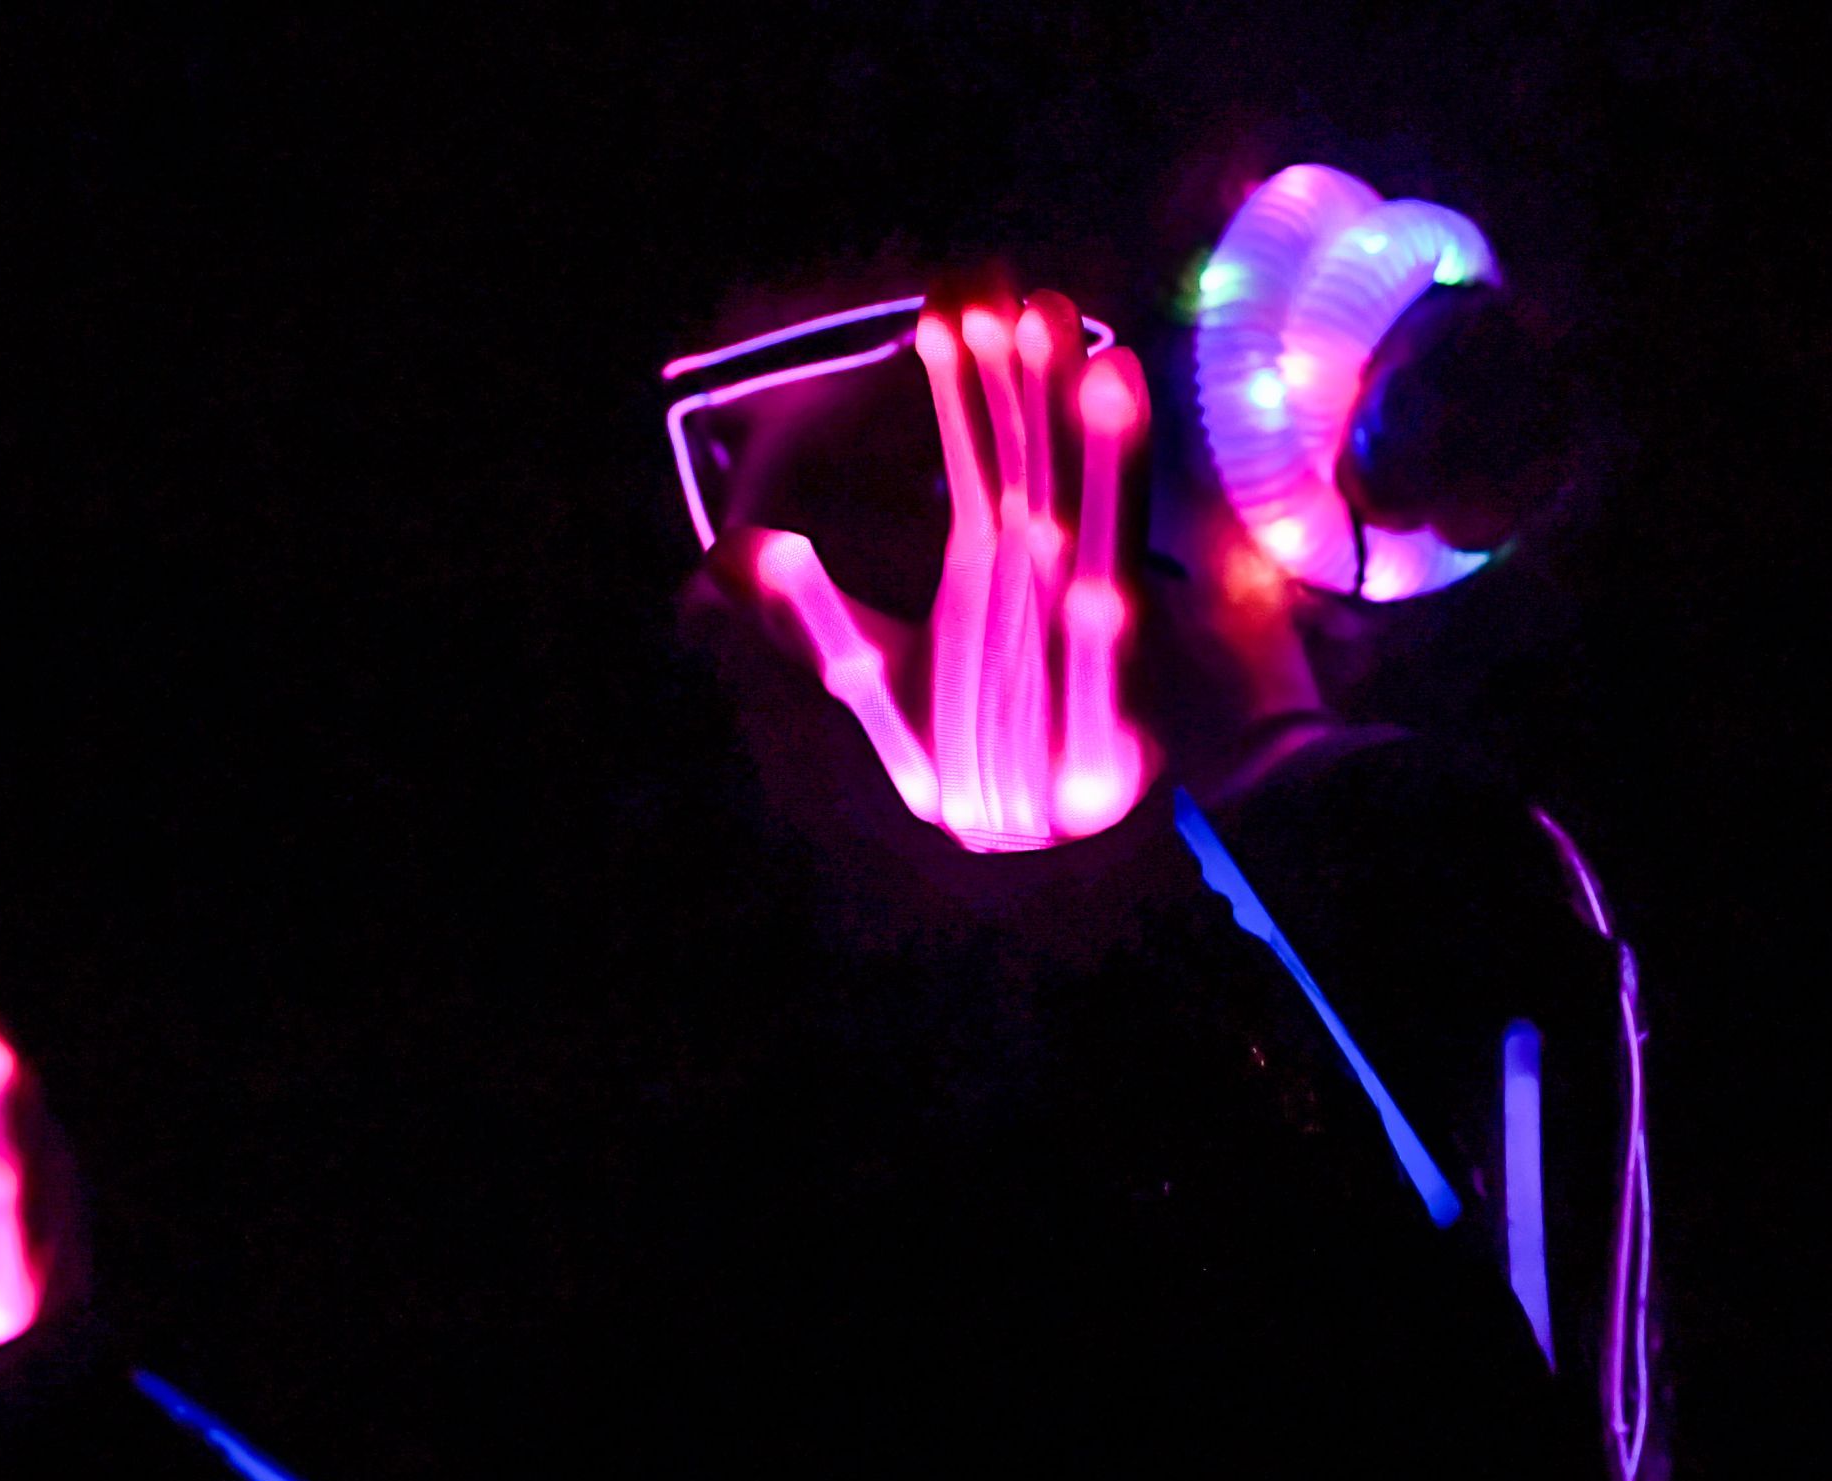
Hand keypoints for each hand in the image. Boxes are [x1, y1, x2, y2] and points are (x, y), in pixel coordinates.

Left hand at [712, 288, 1156, 852]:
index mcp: (987, 555)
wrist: (1026, 835)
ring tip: (1105, 367)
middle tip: (1022, 293)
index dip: (965, 378)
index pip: (975, 448)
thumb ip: (802, 611)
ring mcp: (1079, 631)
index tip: (950, 297)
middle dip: (1030, 385)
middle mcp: (1040, 575)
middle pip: (1034, 463)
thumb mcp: (865, 668)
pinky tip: (1098, 576)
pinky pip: (1103, 658)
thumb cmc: (957, 741)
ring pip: (1086, 532)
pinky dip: (1102, 620)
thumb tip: (724, 550)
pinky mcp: (1107, 706)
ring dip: (1097, 458)